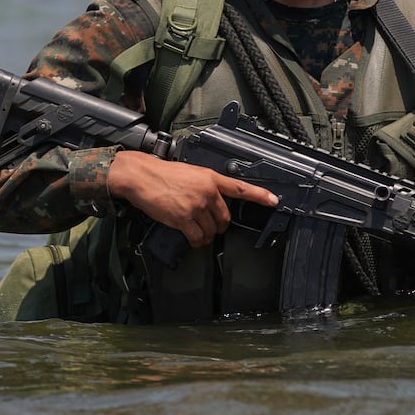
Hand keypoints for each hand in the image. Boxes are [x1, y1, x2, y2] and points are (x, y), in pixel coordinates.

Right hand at [106, 150, 277, 246]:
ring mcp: (195, 206)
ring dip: (206, 235)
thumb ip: (206, 185)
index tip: (274, 200)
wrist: (141, 176)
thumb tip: (214, 201)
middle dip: (219, 226)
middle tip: (210, 225)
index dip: (259, 195)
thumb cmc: (162, 174)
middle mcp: (207, 192)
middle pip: (224, 218)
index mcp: (210, 178)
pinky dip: (196, 241)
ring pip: (211, 230)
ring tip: (196, 231)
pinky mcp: (183, 218)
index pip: (240, 188)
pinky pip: (197, 237)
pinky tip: (192, 238)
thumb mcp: (191, 173)